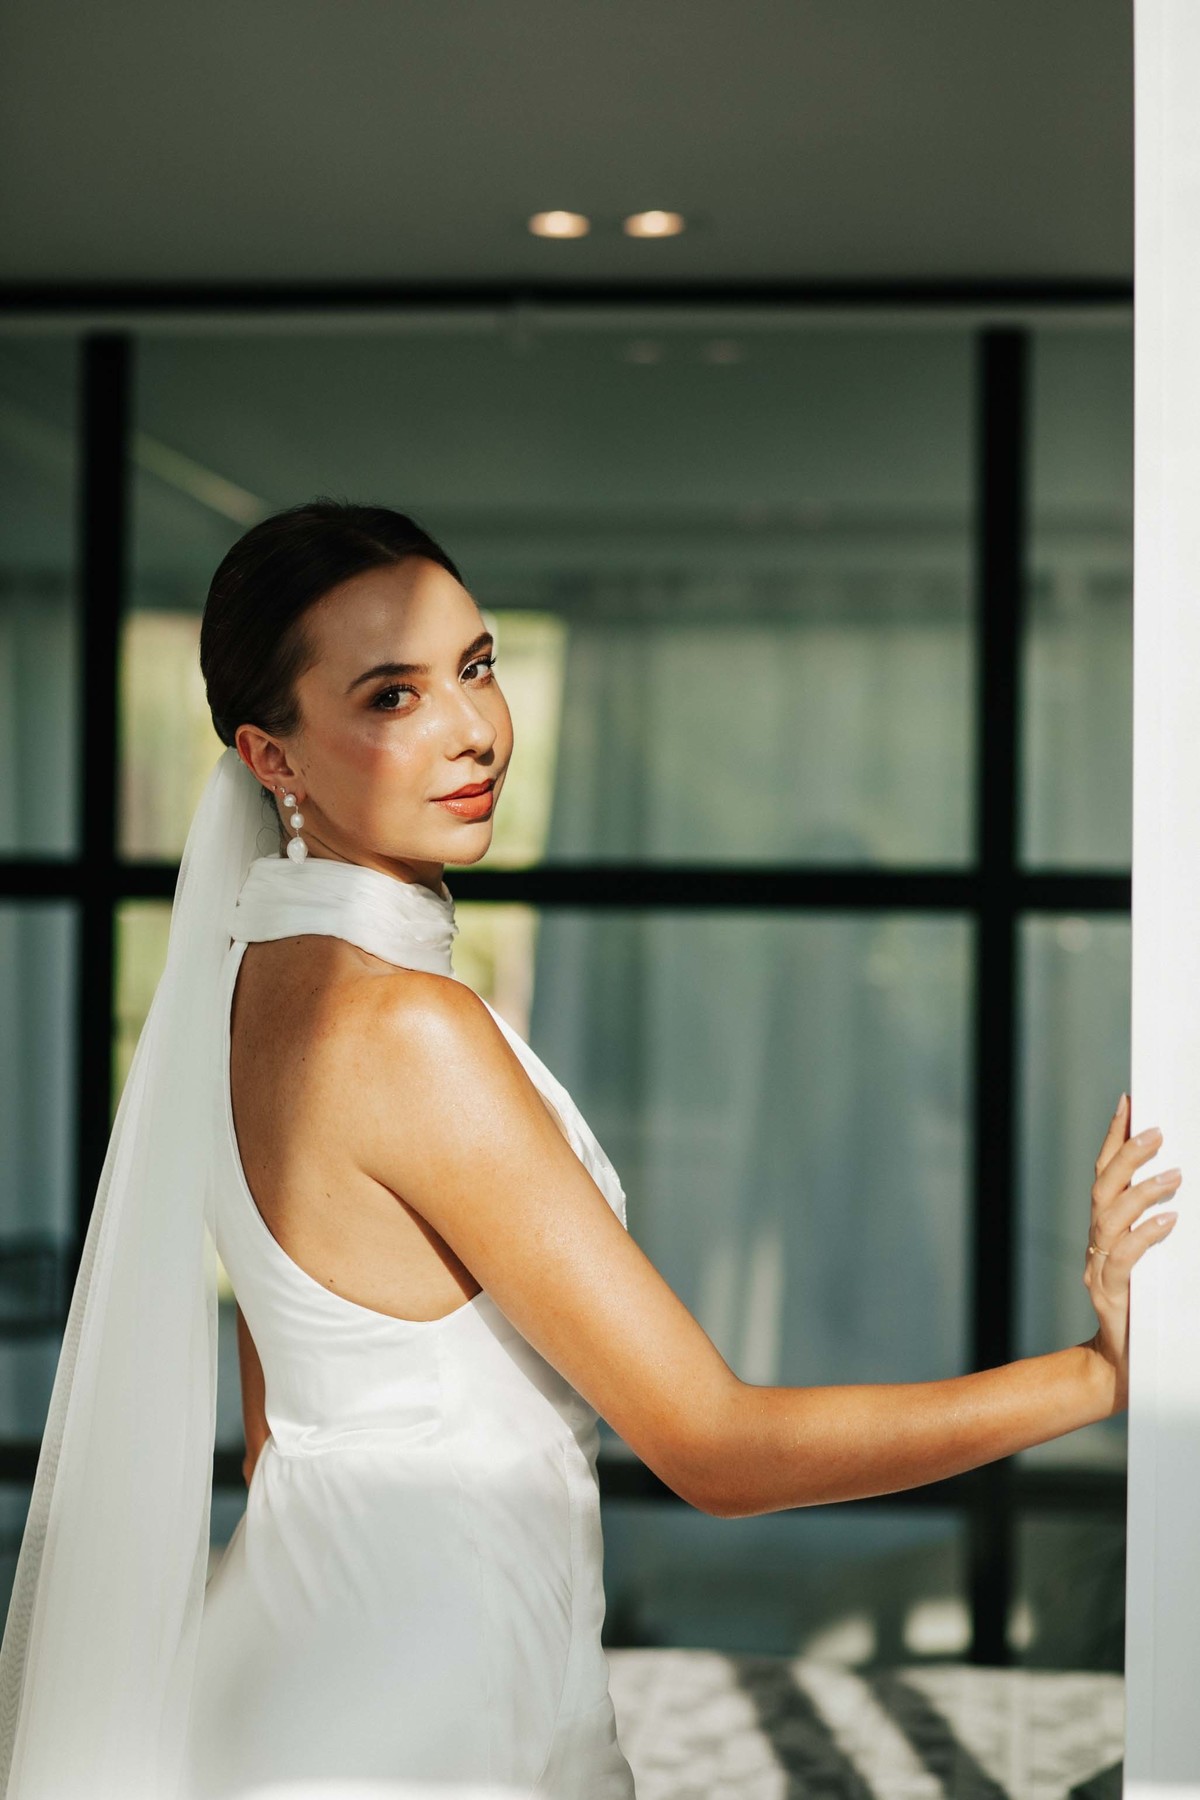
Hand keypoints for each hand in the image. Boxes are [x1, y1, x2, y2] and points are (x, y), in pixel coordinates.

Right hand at [1085, 1093, 1181, 1412]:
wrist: (1131, 1371)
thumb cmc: (1153, 1315)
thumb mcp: (1164, 1266)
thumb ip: (1167, 1232)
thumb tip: (1188, 1191)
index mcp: (1107, 1232)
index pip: (1105, 1174)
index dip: (1114, 1137)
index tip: (1129, 1101)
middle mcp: (1097, 1245)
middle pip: (1103, 1188)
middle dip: (1127, 1154)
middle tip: (1157, 1132)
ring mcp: (1099, 1270)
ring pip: (1109, 1217)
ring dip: (1140, 1190)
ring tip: (1174, 1175)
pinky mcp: (1109, 1296)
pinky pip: (1123, 1257)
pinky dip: (1145, 1234)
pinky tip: (1169, 1220)